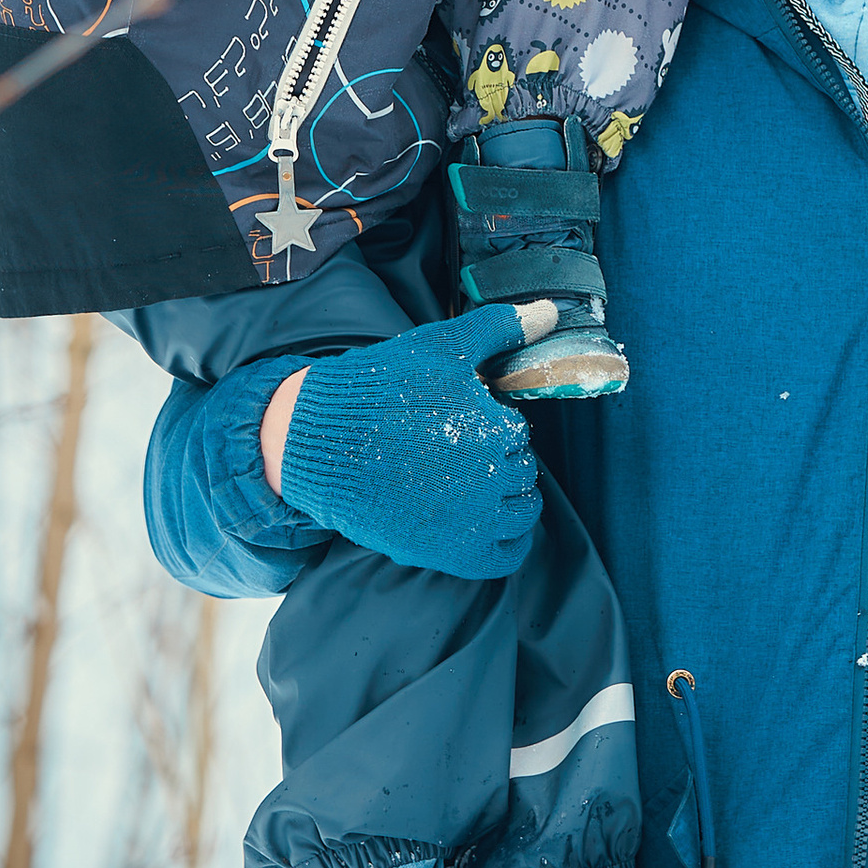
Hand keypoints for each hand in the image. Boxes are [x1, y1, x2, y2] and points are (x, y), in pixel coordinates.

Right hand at [273, 302, 556, 579]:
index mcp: (493, 431)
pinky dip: (506, 542)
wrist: (318, 442)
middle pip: (521, 471)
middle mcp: (489, 481)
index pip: (517, 431)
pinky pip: (505, 556)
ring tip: (468, 480)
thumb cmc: (378, 390)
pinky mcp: (449, 552)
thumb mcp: (442, 347)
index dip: (491, 424)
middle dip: (497, 458)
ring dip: (506, 496)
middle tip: (456, 450)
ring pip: (521, 512)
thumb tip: (549, 311)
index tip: (460, 422)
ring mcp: (470, 522)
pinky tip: (484, 521)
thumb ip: (499, 328)